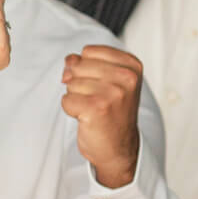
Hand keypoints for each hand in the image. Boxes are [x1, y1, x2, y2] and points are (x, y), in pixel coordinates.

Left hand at [62, 45, 143, 188]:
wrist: (119, 147)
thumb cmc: (110, 111)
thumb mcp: (105, 79)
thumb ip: (84, 63)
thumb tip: (69, 61)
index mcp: (131, 65)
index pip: (88, 51)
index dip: (85, 69)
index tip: (101, 85)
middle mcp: (126, 77)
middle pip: (77, 66)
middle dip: (78, 83)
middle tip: (97, 100)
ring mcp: (113, 93)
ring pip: (70, 83)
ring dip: (76, 98)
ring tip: (94, 109)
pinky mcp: (97, 108)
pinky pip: (66, 100)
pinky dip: (71, 110)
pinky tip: (87, 118)